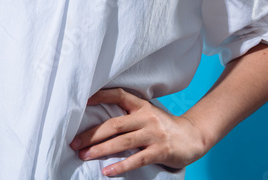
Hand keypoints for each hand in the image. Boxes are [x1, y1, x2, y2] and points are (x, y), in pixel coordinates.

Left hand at [69, 88, 209, 176]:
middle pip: (113, 124)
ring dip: (100, 150)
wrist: (193, 136)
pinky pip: (137, 159)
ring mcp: (153, 134)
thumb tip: (99, 124)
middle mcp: (146, 117)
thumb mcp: (148, 115)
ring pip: (122, 142)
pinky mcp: (160, 151)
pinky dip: (121, 166)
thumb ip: (129, 117)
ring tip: (83, 156)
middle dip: (91, 134)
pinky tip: (107, 172)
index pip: (118, 95)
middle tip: (74, 143)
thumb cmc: (164, 127)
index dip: (100, 96)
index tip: (82, 100)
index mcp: (141, 106)